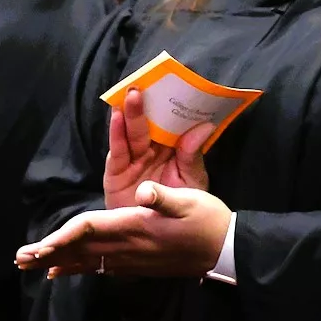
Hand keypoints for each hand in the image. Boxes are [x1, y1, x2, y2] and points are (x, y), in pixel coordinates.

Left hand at [15, 181, 233, 278]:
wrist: (225, 250)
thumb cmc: (208, 221)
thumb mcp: (192, 200)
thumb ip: (165, 197)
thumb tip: (145, 190)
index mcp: (136, 225)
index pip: (90, 229)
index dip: (63, 236)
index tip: (39, 246)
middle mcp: (128, 246)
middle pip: (80, 249)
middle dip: (49, 253)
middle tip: (19, 259)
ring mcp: (131, 259)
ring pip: (86, 261)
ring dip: (57, 262)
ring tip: (30, 265)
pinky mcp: (136, 264)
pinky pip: (98, 268)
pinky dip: (77, 268)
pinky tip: (62, 271)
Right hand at [103, 90, 211, 209]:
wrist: (165, 237)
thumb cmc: (181, 206)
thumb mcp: (193, 179)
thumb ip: (193, 154)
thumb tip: (204, 126)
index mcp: (170, 149)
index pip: (169, 122)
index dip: (169, 104)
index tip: (173, 83)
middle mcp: (150, 151)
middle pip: (147, 124)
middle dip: (147, 104)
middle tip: (146, 83)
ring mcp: (133, 161)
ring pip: (131, 133)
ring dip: (130, 113)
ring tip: (132, 94)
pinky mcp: (117, 174)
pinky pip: (117, 151)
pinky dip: (116, 133)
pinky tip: (117, 116)